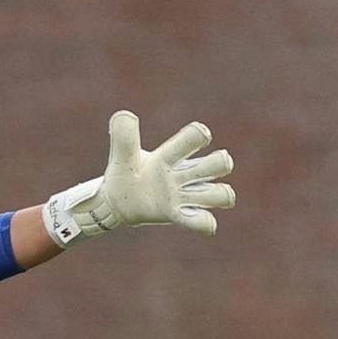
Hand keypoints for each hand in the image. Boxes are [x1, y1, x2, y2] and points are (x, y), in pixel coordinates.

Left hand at [44, 111, 236, 245]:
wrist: (116, 202)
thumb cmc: (126, 174)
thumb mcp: (122, 156)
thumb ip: (124, 137)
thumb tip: (123, 115)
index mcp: (171, 156)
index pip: (196, 137)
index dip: (199, 135)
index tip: (195, 137)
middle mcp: (184, 174)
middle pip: (221, 163)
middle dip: (219, 163)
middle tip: (194, 171)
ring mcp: (184, 196)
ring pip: (221, 194)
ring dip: (215, 195)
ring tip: (192, 197)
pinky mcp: (179, 215)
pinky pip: (203, 222)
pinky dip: (205, 223)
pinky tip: (193, 219)